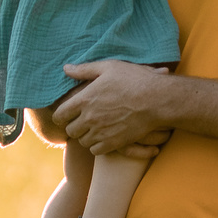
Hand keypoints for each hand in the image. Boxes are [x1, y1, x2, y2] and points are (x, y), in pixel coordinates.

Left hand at [52, 59, 174, 155]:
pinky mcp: (113, 143)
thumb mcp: (108, 68)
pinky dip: (97, 145)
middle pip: (70, 131)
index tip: (67, 114)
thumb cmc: (134, 80)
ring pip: (83, 141)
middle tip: (84, 120)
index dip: (61, 115)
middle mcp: (89, 118)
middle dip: (74, 126)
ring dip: (86, 136)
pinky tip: (104, 136)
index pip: (60, 115)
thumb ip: (84, 69)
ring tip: (95, 128)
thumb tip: (65, 68)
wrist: (156, 100)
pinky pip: (95, 150)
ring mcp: (101, 132)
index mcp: (84, 99)